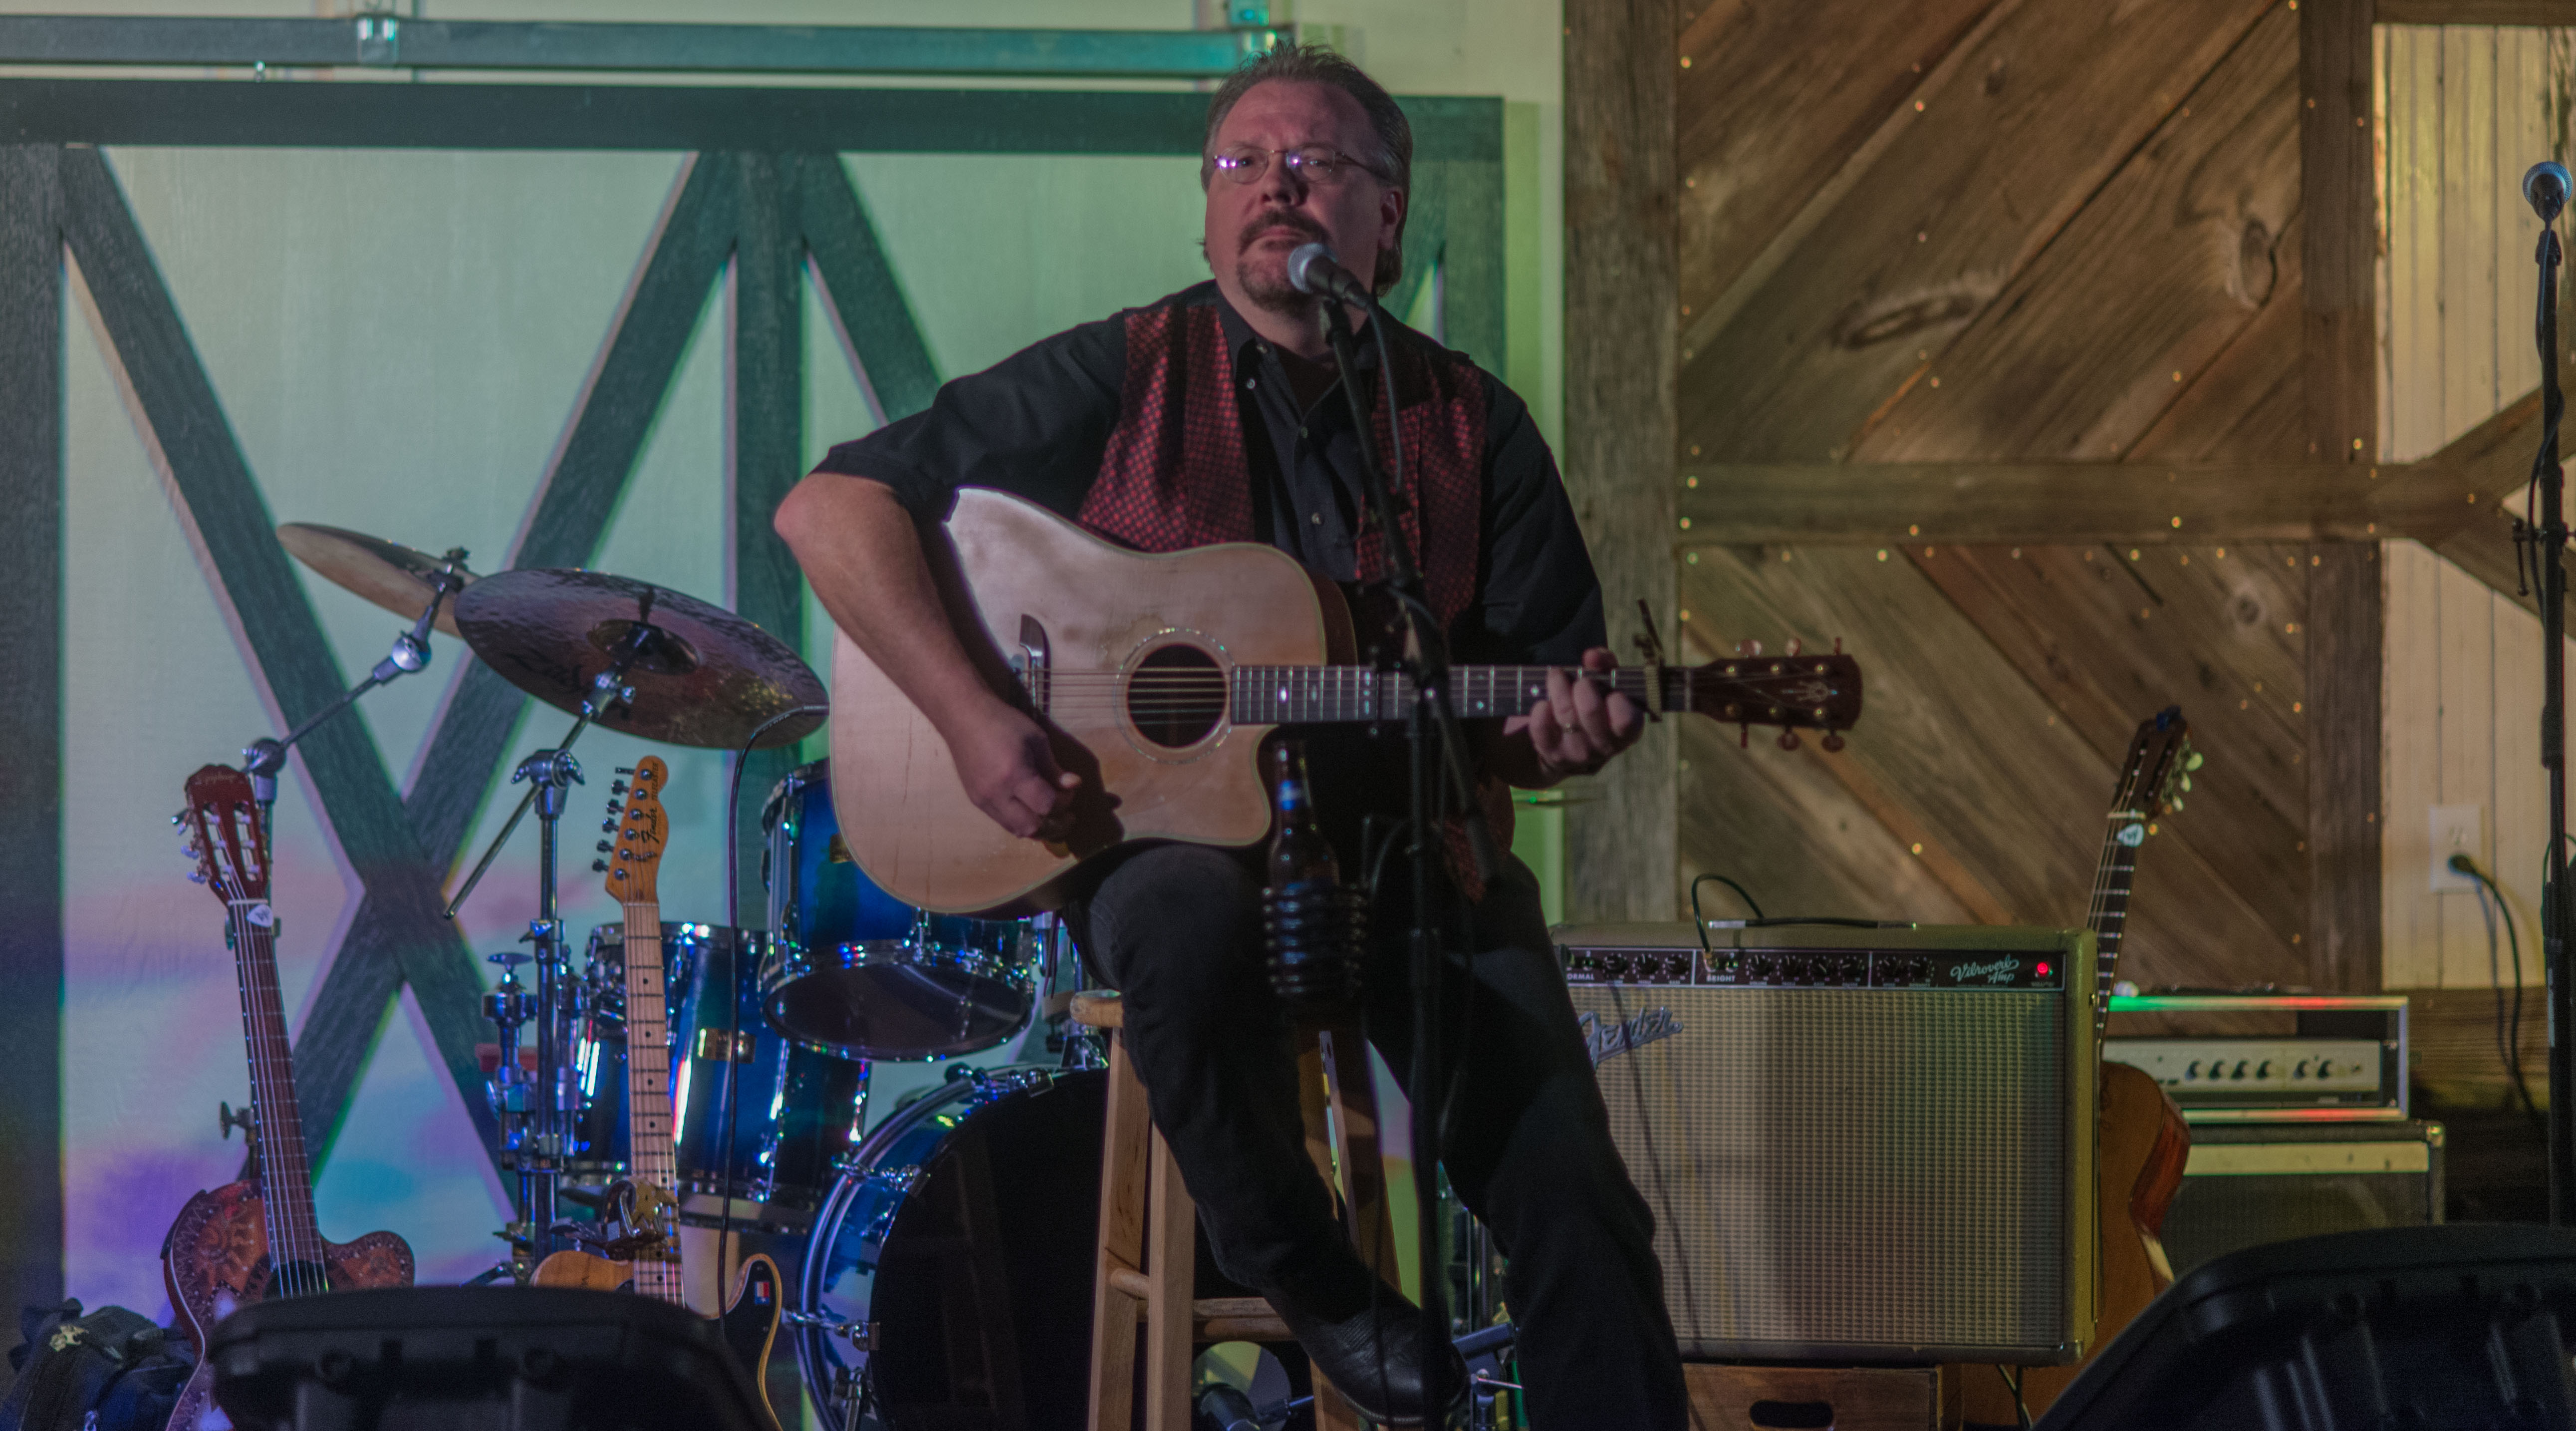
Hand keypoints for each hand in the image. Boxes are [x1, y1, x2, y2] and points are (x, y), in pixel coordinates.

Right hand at [947, 702, 1080, 840]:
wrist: (963, 717)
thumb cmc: (1003, 722)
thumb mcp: (1036, 739)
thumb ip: (1053, 767)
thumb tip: (1073, 785)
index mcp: (1014, 774)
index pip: (1046, 805)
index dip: (1064, 802)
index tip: (1069, 789)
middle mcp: (997, 793)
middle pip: (1031, 827)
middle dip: (1053, 824)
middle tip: (1065, 813)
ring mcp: (983, 800)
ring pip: (1016, 830)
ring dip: (1036, 826)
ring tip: (1049, 814)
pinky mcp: (976, 801)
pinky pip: (1003, 822)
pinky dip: (1020, 820)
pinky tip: (1028, 806)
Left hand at [1506, 648, 1644, 779]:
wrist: (1568, 742)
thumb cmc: (1593, 703)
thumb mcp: (1606, 682)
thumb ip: (1604, 664)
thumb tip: (1592, 656)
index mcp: (1627, 730)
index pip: (1626, 720)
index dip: (1615, 699)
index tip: (1605, 686)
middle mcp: (1605, 747)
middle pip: (1591, 710)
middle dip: (1582, 686)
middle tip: (1578, 679)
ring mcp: (1578, 754)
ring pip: (1565, 715)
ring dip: (1558, 688)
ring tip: (1556, 676)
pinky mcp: (1553, 755)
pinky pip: (1541, 728)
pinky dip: (1540, 710)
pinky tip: (1543, 703)